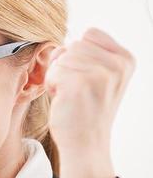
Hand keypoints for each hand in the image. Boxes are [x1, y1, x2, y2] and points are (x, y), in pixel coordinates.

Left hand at [44, 27, 134, 154]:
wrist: (86, 143)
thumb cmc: (86, 109)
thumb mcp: (100, 77)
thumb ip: (89, 55)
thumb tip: (61, 46)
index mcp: (125, 59)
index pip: (90, 34)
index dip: (78, 53)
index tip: (85, 76)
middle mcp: (117, 65)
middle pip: (74, 44)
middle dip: (67, 66)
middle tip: (76, 90)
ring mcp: (100, 74)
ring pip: (62, 57)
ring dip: (58, 76)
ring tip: (71, 95)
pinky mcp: (80, 83)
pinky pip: (53, 70)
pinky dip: (52, 85)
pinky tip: (64, 100)